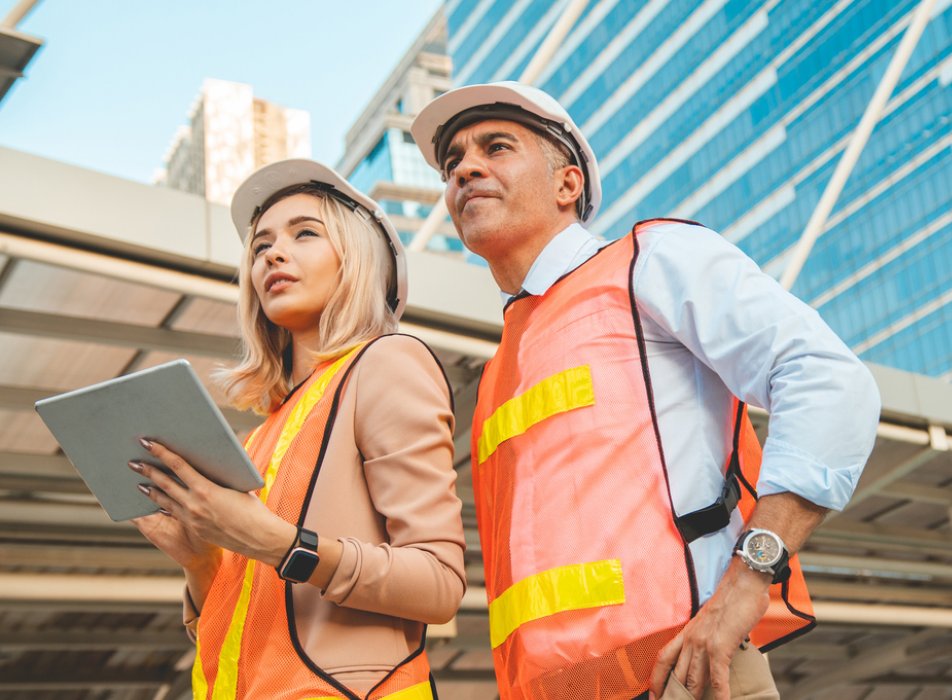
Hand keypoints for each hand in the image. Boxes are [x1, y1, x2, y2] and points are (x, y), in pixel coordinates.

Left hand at [129, 438, 295, 567]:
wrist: (259, 538)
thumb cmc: (254, 509)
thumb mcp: (237, 487)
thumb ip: (219, 478)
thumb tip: (208, 466)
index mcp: (206, 489)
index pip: (178, 466)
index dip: (161, 452)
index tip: (148, 443)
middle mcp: (194, 505)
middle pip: (165, 484)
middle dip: (148, 471)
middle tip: (133, 463)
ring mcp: (192, 519)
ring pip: (166, 501)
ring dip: (151, 491)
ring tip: (139, 483)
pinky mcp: (195, 529)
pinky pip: (175, 514)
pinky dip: (165, 506)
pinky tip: (160, 503)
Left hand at [649, 559, 769, 699]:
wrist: (743, 583)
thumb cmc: (732, 602)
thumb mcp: (711, 622)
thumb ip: (709, 639)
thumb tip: (715, 657)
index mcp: (687, 632)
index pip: (664, 658)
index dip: (656, 679)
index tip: (654, 695)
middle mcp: (691, 638)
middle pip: (676, 675)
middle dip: (674, 695)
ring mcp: (704, 643)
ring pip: (693, 679)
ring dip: (693, 698)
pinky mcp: (721, 646)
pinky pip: (717, 676)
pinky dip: (719, 694)